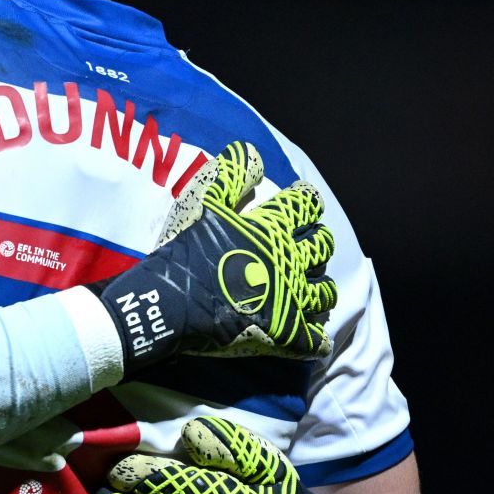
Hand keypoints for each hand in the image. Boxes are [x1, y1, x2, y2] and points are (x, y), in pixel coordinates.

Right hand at [88, 142, 336, 372]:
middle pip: (322, 247)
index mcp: (274, 227)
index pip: (306, 204)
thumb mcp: (201, 201)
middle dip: (319, 242)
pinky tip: (312, 335)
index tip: (304, 201)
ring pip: (325, 293)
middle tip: (308, 244)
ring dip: (320, 288)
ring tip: (309, 288)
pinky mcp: (285, 335)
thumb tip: (254, 153)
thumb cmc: (184, 249)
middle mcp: (290, 261)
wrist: (169, 302)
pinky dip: (317, 338)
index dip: (307, 200)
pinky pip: (315, 341)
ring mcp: (290, 300)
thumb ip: (229, 173)